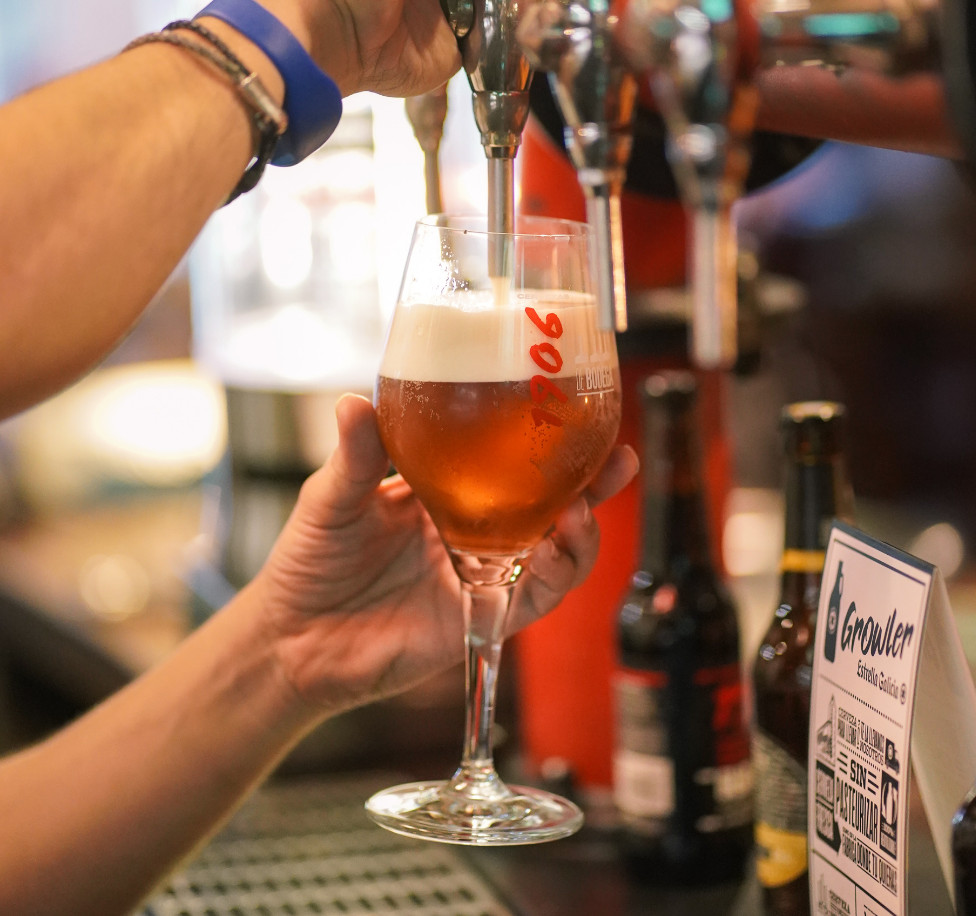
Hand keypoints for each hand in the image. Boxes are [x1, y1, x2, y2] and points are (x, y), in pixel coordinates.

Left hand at [253, 394, 637, 715]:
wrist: (292, 639)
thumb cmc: (309, 562)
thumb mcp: (332, 497)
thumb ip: (355, 456)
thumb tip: (353, 401)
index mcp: (446, 490)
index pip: (510, 459)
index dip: (548, 439)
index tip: (577, 408)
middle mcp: (475, 529)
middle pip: (552, 503)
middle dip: (593, 484)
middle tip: (618, 458)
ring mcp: (483, 572)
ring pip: (557, 552)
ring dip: (582, 530)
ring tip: (580, 508)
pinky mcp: (483, 614)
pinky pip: (536, 597)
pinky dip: (557, 574)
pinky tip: (557, 549)